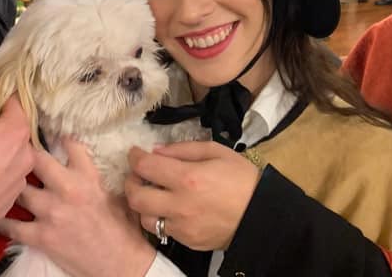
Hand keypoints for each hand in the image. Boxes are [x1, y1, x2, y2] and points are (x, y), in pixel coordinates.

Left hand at [0, 139, 156, 276]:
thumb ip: (95, 175)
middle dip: (25, 152)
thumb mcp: (114, 193)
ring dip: (11, 185)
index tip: (45, 128)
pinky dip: (2, 221)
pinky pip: (12, 226)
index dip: (56, 134)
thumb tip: (84, 161)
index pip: (70, 144)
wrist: (119, 263)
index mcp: (87, 176)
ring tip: (0, 179)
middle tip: (14, 147)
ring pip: (20, 189)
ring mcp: (51, 212)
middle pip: (36, 159)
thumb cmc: (121, 228)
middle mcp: (67, 189)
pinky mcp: (41, 236)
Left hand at [124, 141, 259, 251]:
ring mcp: (182, 227)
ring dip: (143, 204)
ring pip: (145, 219)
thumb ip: (184, 149)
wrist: (261, 215)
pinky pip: (163, 231)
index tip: (135, 153)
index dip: (135, 158)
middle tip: (137, 175)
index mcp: (188, 178)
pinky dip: (160, 218)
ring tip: (152, 194)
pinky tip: (168, 208)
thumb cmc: (241, 178)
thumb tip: (157, 151)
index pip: (146, 167)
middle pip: (136, 197)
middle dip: (130, 183)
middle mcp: (179, 204)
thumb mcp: (217, 152)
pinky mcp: (187, 241)